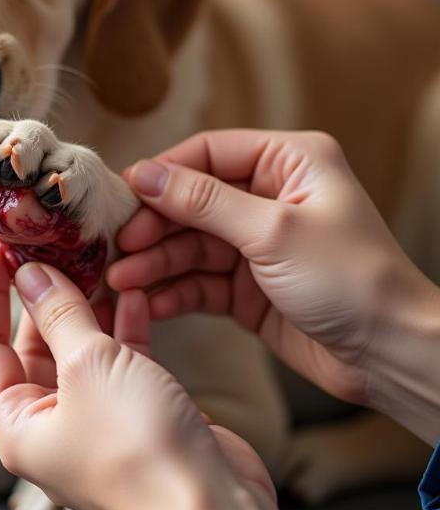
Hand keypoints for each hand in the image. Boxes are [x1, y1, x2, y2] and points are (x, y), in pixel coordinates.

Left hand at [0, 234, 315, 509]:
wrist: (213, 509)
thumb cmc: (139, 448)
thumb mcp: (89, 366)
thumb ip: (58, 314)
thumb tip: (29, 273)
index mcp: (18, 423)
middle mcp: (50, 423)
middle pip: (31, 344)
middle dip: (41, 294)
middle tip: (50, 244)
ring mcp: (95, 419)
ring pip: (79, 348)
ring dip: (86, 305)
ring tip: (92, 258)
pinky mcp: (136, 412)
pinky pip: (119, 360)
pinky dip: (124, 326)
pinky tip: (133, 292)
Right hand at [108, 129, 439, 443]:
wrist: (390, 356)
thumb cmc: (353, 279)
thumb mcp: (273, 230)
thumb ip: (203, 201)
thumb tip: (145, 173)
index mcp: (288, 163)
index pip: (208, 154)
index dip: (163, 173)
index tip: (124, 195)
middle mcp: (269, 197)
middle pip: (191, 201)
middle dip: (153, 226)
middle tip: (118, 247)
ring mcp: (256, 244)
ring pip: (189, 245)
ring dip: (155, 263)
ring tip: (120, 280)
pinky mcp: (246, 286)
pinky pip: (199, 281)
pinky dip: (172, 291)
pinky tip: (147, 302)